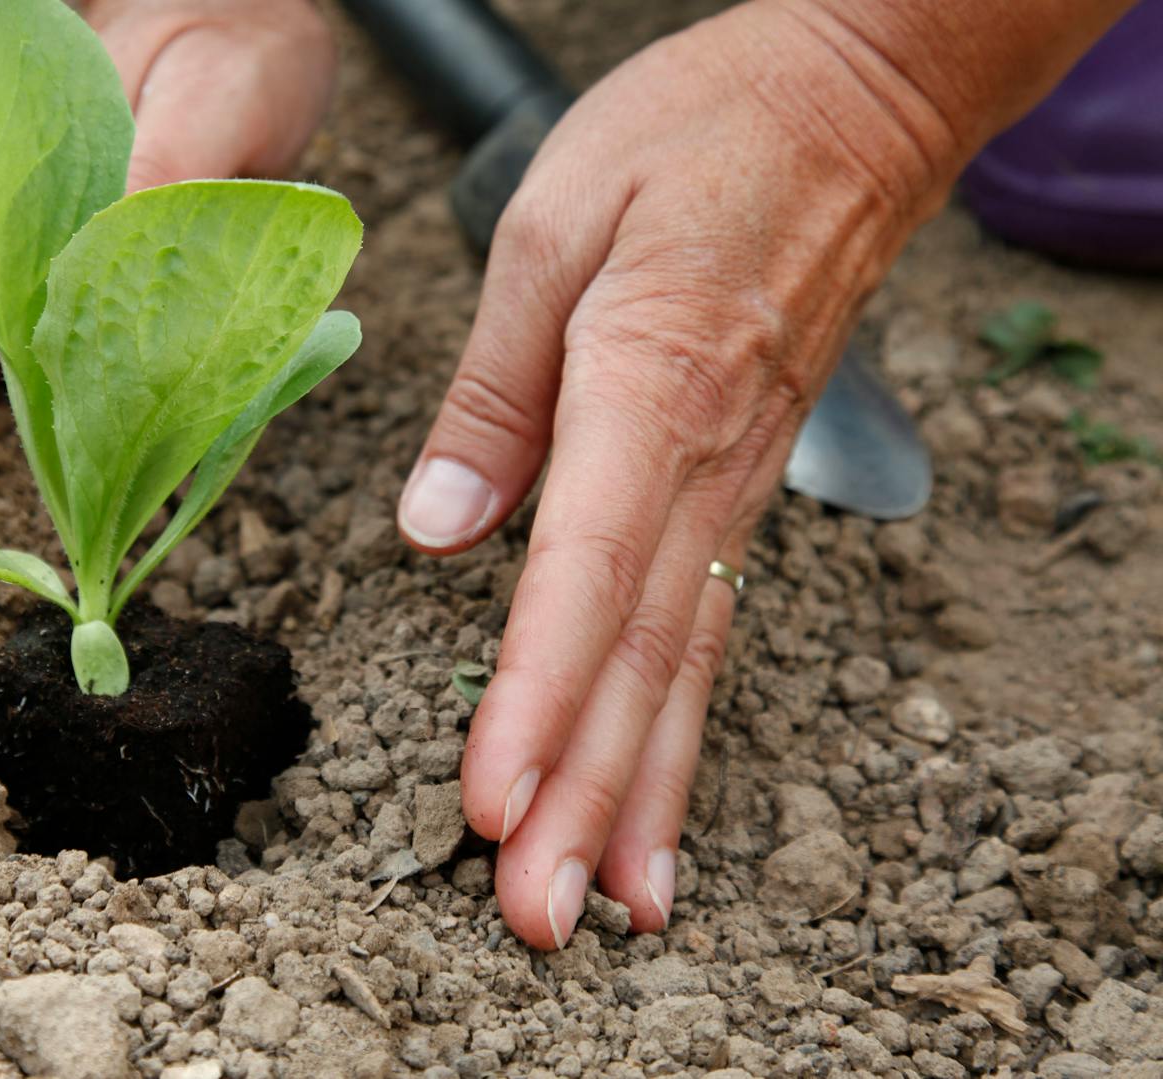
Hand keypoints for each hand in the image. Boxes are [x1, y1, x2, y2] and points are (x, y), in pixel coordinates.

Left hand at [398, 1, 970, 947]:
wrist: (856, 100)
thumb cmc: (698, 135)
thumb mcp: (551, 226)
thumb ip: (493, 395)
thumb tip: (437, 532)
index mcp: (648, 389)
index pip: (587, 576)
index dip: (535, 699)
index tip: (492, 801)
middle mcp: (704, 465)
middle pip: (638, 659)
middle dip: (582, 799)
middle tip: (532, 919)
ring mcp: (738, 490)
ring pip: (683, 672)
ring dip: (636, 801)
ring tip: (599, 913)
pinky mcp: (743, 495)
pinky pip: (712, 640)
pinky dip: (682, 744)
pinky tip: (660, 823)